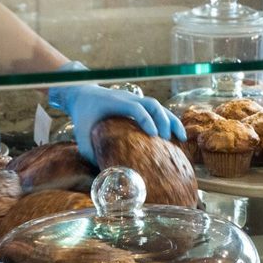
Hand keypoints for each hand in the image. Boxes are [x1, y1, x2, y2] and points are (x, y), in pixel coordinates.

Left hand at [48, 82, 184, 163]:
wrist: (83, 94)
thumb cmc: (82, 113)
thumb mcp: (79, 130)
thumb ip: (87, 149)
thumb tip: (100, 168)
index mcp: (116, 102)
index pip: (136, 108)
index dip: (147, 120)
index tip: (154, 135)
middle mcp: (130, 99)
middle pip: (153, 104)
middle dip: (163, 120)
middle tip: (167, 139)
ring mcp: (136, 100)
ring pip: (160, 106)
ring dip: (172, 121)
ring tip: (182, 138)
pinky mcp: (139, 105)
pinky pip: (159, 111)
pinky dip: (169, 121)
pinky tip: (176, 135)